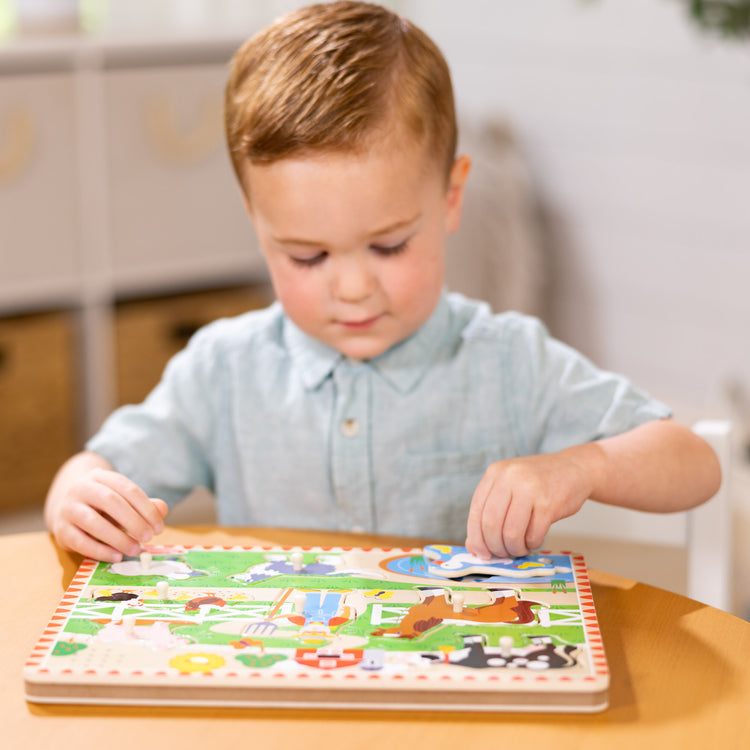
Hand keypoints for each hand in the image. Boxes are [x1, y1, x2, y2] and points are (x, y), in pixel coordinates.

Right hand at [48, 467, 167, 561]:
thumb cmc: (103, 504)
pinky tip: (116, 556)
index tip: (159, 528)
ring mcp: (68, 508)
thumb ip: (144, 505)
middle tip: (148, 537)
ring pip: (93, 521)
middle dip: (133, 521)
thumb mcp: (124, 500)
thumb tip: (162, 510)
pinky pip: (80, 541)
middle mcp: (82, 488)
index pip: (128, 489)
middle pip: (111, 502)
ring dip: (117, 537)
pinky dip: (100, 550)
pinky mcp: (60, 530)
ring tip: (135, 549)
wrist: (66, 505)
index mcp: (101, 477)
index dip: (146, 509)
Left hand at [465, 451, 595, 558]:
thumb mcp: (509, 485)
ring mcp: (530, 489)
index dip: (476, 537)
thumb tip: (474, 546)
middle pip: (491, 523)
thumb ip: (491, 510)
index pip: (476, 511)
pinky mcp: (549, 504)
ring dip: (513, 548)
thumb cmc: (538, 481)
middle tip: (501, 553)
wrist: (574, 468)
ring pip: (511, 532)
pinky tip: (533, 541)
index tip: (480, 553)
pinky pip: (533, 534)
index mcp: (495, 473)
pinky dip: (531, 544)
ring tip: (519, 548)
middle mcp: (510, 478)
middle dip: (494, 546)